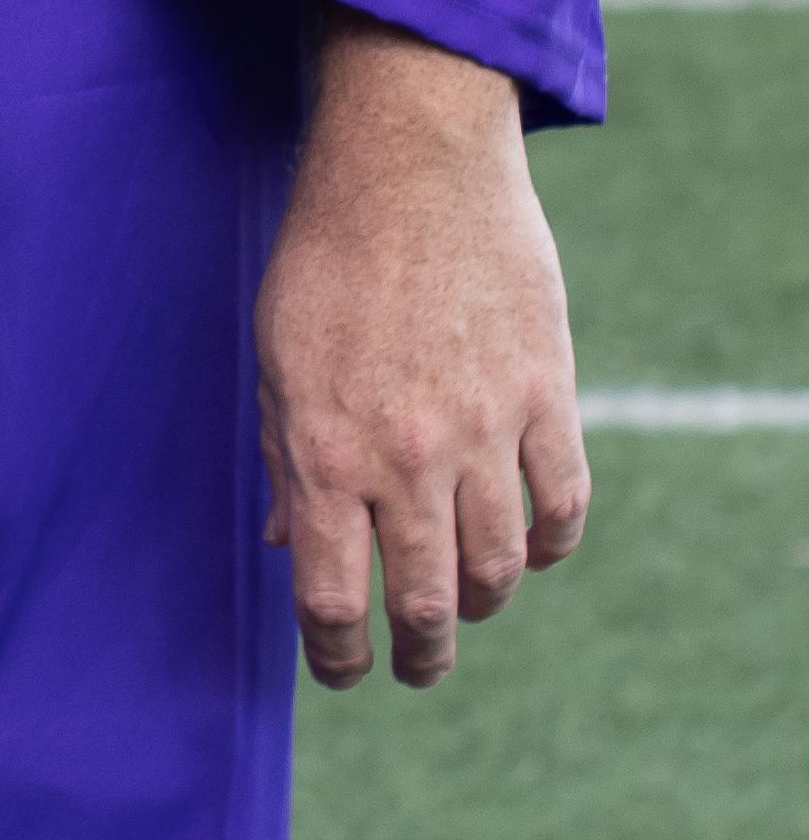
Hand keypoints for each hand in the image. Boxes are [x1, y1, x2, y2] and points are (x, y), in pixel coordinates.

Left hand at [256, 14, 586, 689]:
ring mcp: (485, 430)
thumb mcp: (275, 358)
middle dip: (421, 654)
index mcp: (325, 452)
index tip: (344, 673)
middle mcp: (406, 457)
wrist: (410, 166)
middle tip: (417, 667)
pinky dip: (551, 544)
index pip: (333, 599)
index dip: (337, 657)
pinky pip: (563, 506)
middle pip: (428, 603)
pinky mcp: (546, 397)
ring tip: (468, 605)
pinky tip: (532, 549)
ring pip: (502, 567)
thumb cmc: (324, 258)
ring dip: (484, 601)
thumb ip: (286, 459)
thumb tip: (289, 547)